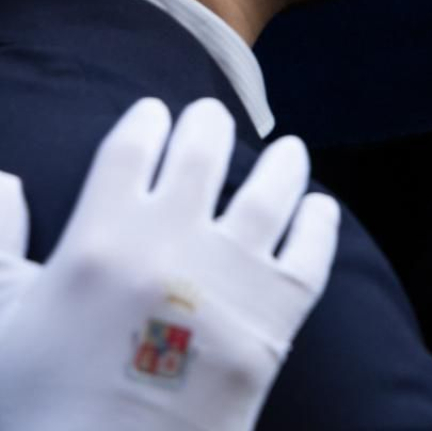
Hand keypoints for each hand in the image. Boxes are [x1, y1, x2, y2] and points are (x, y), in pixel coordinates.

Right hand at [0, 98, 339, 430]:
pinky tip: (319, 209)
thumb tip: (5, 181)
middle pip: (203, 154)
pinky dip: (319, 223)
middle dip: (208, 126)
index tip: (155, 113)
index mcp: (98, 239)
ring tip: (288, 150)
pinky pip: (312, 254)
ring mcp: (232, 280)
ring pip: (272, 192)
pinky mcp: (277, 323)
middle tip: (213, 116)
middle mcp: (171, 245)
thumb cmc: (35, 410)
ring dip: (282, 163)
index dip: (146, 122)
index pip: (132, 150)